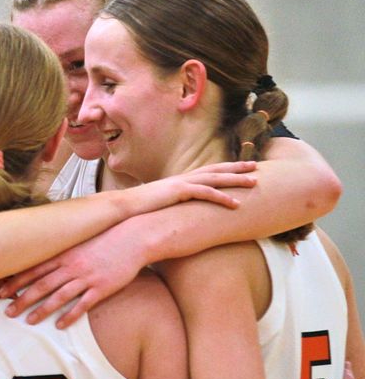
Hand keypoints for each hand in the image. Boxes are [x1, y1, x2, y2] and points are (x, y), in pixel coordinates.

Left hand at [2, 222, 146, 327]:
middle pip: (41, 285)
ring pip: (58, 296)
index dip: (16, 281)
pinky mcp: (101, 287)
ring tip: (28, 321)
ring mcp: (86, 277)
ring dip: (41, 310)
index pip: (33, 269)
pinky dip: (70, 316)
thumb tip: (45, 260)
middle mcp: (71, 266)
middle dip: (21, 299)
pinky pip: (82, 305)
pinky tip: (59, 326)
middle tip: (7, 312)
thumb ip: (62, 252)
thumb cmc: (104, 239)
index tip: (0, 291)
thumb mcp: (79, 241)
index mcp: (63, 254)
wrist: (132, 238)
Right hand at [128, 161, 257, 213]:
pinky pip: (204, 193)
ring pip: (214, 179)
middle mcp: (182, 178)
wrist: (122, 207)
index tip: (241, 168)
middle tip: (256, 166)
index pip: (206, 171)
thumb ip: (170, 204)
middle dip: (237, 168)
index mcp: (179, 181)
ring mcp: (181, 183)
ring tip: (255, 182)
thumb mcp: (159, 204)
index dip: (225, 169)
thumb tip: (176, 211)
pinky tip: (236, 203)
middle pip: (215, 170)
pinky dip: (221, 197)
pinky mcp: (178, 192)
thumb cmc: (138, 209)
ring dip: (236, 180)